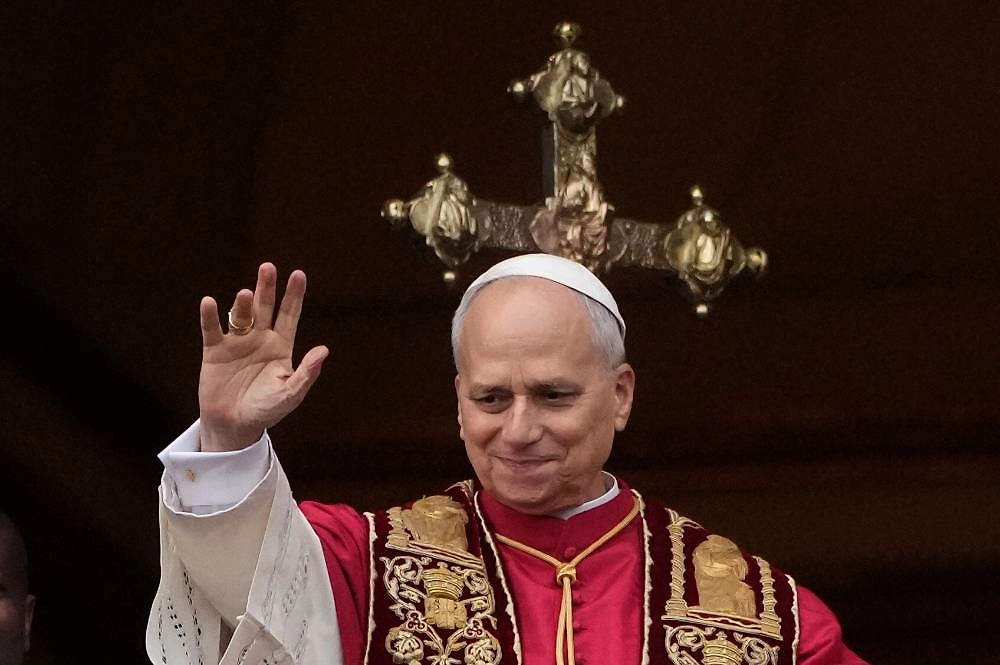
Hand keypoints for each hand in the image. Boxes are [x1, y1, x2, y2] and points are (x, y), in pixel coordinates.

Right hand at [197, 263, 328, 451]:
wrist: (234, 426)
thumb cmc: (266, 410)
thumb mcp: (290, 394)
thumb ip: (306, 373)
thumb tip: (323, 351)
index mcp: (281, 346)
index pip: (289, 315)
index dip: (294, 296)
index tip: (298, 275)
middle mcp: (259, 339)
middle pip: (264, 307)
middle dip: (266, 288)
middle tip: (268, 267)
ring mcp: (236, 343)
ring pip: (240, 316)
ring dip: (242, 304)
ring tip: (245, 294)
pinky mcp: (214, 351)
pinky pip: (212, 330)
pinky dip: (210, 317)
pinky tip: (209, 303)